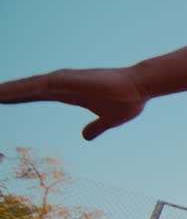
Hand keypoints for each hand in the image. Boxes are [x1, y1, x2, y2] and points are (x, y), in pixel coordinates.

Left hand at [0, 68, 146, 139]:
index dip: (16, 99)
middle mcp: (60, 85)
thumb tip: (85, 137)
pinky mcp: (65, 81)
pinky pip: (34, 87)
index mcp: (67, 94)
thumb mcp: (108, 120)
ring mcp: (62, 81)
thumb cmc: (127, 100)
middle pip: (24, 90)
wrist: (140, 88)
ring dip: (5, 91)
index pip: (33, 95)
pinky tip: (1, 94)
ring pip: (24, 87)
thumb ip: (95, 127)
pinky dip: (17, 90)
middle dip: (5, 95)